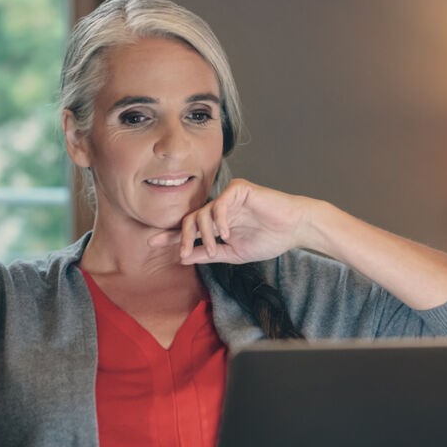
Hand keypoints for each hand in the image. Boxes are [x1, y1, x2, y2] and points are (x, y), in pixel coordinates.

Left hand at [148, 178, 317, 264]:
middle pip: (190, 218)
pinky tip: (226, 233)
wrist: (294, 229)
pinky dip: (220, 219)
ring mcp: (229, 197)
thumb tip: (182, 257)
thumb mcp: (233, 253)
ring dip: (204, 233)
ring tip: (213, 246)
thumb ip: (208, 253)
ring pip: (203, 212)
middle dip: (183, 236)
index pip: (190, 226)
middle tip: (183, 252)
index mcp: (217, 222)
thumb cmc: (268, 239)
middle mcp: (220, 208)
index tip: (153, 243)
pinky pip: (220, 203)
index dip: (172, 235)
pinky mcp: (240, 189)